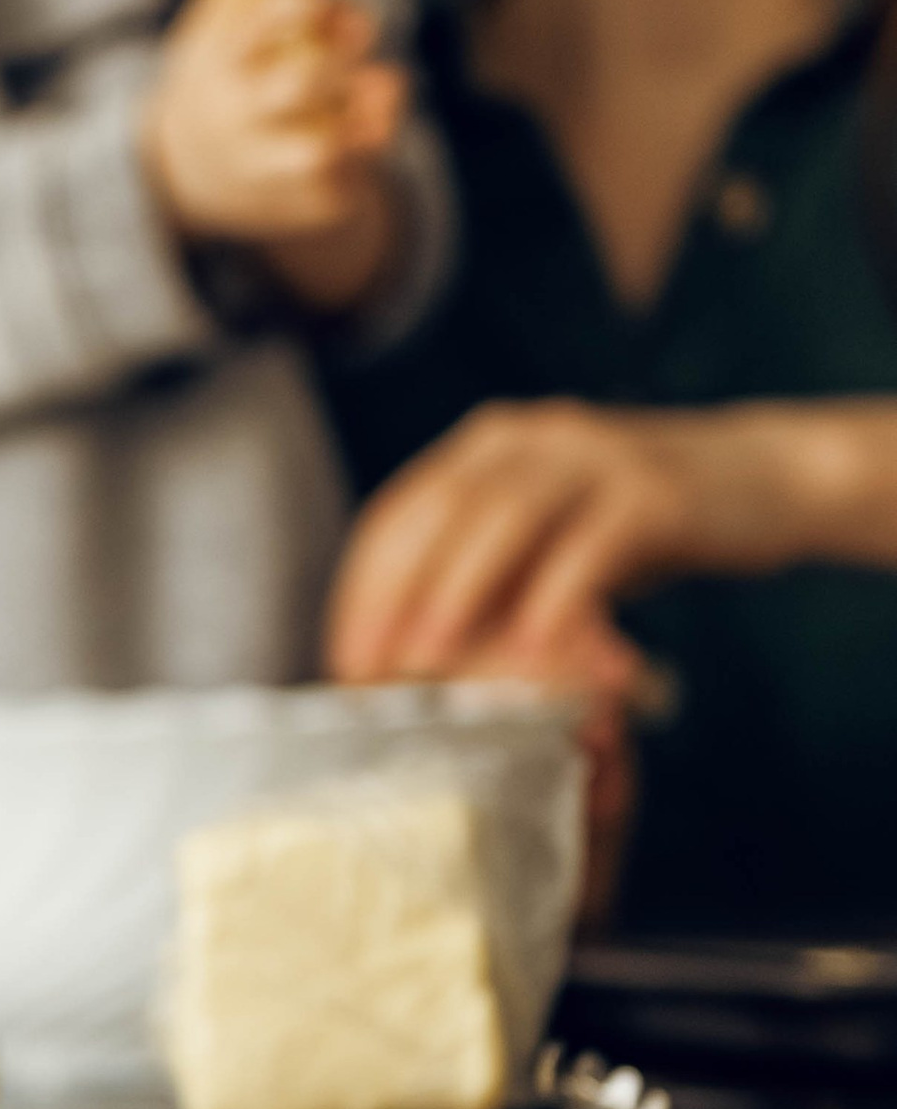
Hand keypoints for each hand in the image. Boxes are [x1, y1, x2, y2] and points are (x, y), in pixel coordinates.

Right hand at [139, 0, 406, 261]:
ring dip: (360, 119)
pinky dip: (369, 155)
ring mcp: (263, 169)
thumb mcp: (210, 31)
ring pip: (317, 151)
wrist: (185, 179)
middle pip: (295, 87)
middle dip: (338, 59)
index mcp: (216, 69)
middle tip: (363, 32)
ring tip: (386, 85)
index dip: (299, 7)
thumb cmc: (218, 81)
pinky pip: (339, 188)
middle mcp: (236, 122)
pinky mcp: (292, 205)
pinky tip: (384, 119)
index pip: (254, 30)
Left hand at [323, 400, 818, 693]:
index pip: (401, 512)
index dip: (365, 588)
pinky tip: (529, 655)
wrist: (763, 479)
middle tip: (370, 671)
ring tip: (426, 662)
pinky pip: (591, 546)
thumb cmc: (635, 526)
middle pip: (441, 510)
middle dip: (395, 594)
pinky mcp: (653, 491)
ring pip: (507, 516)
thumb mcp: (545, 543)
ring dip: (458, 591)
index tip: (345, 659)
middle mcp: (533, 437)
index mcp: (489, 446)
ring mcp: (595, 456)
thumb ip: (484, 579)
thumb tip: (403, 661)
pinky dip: (553, 600)